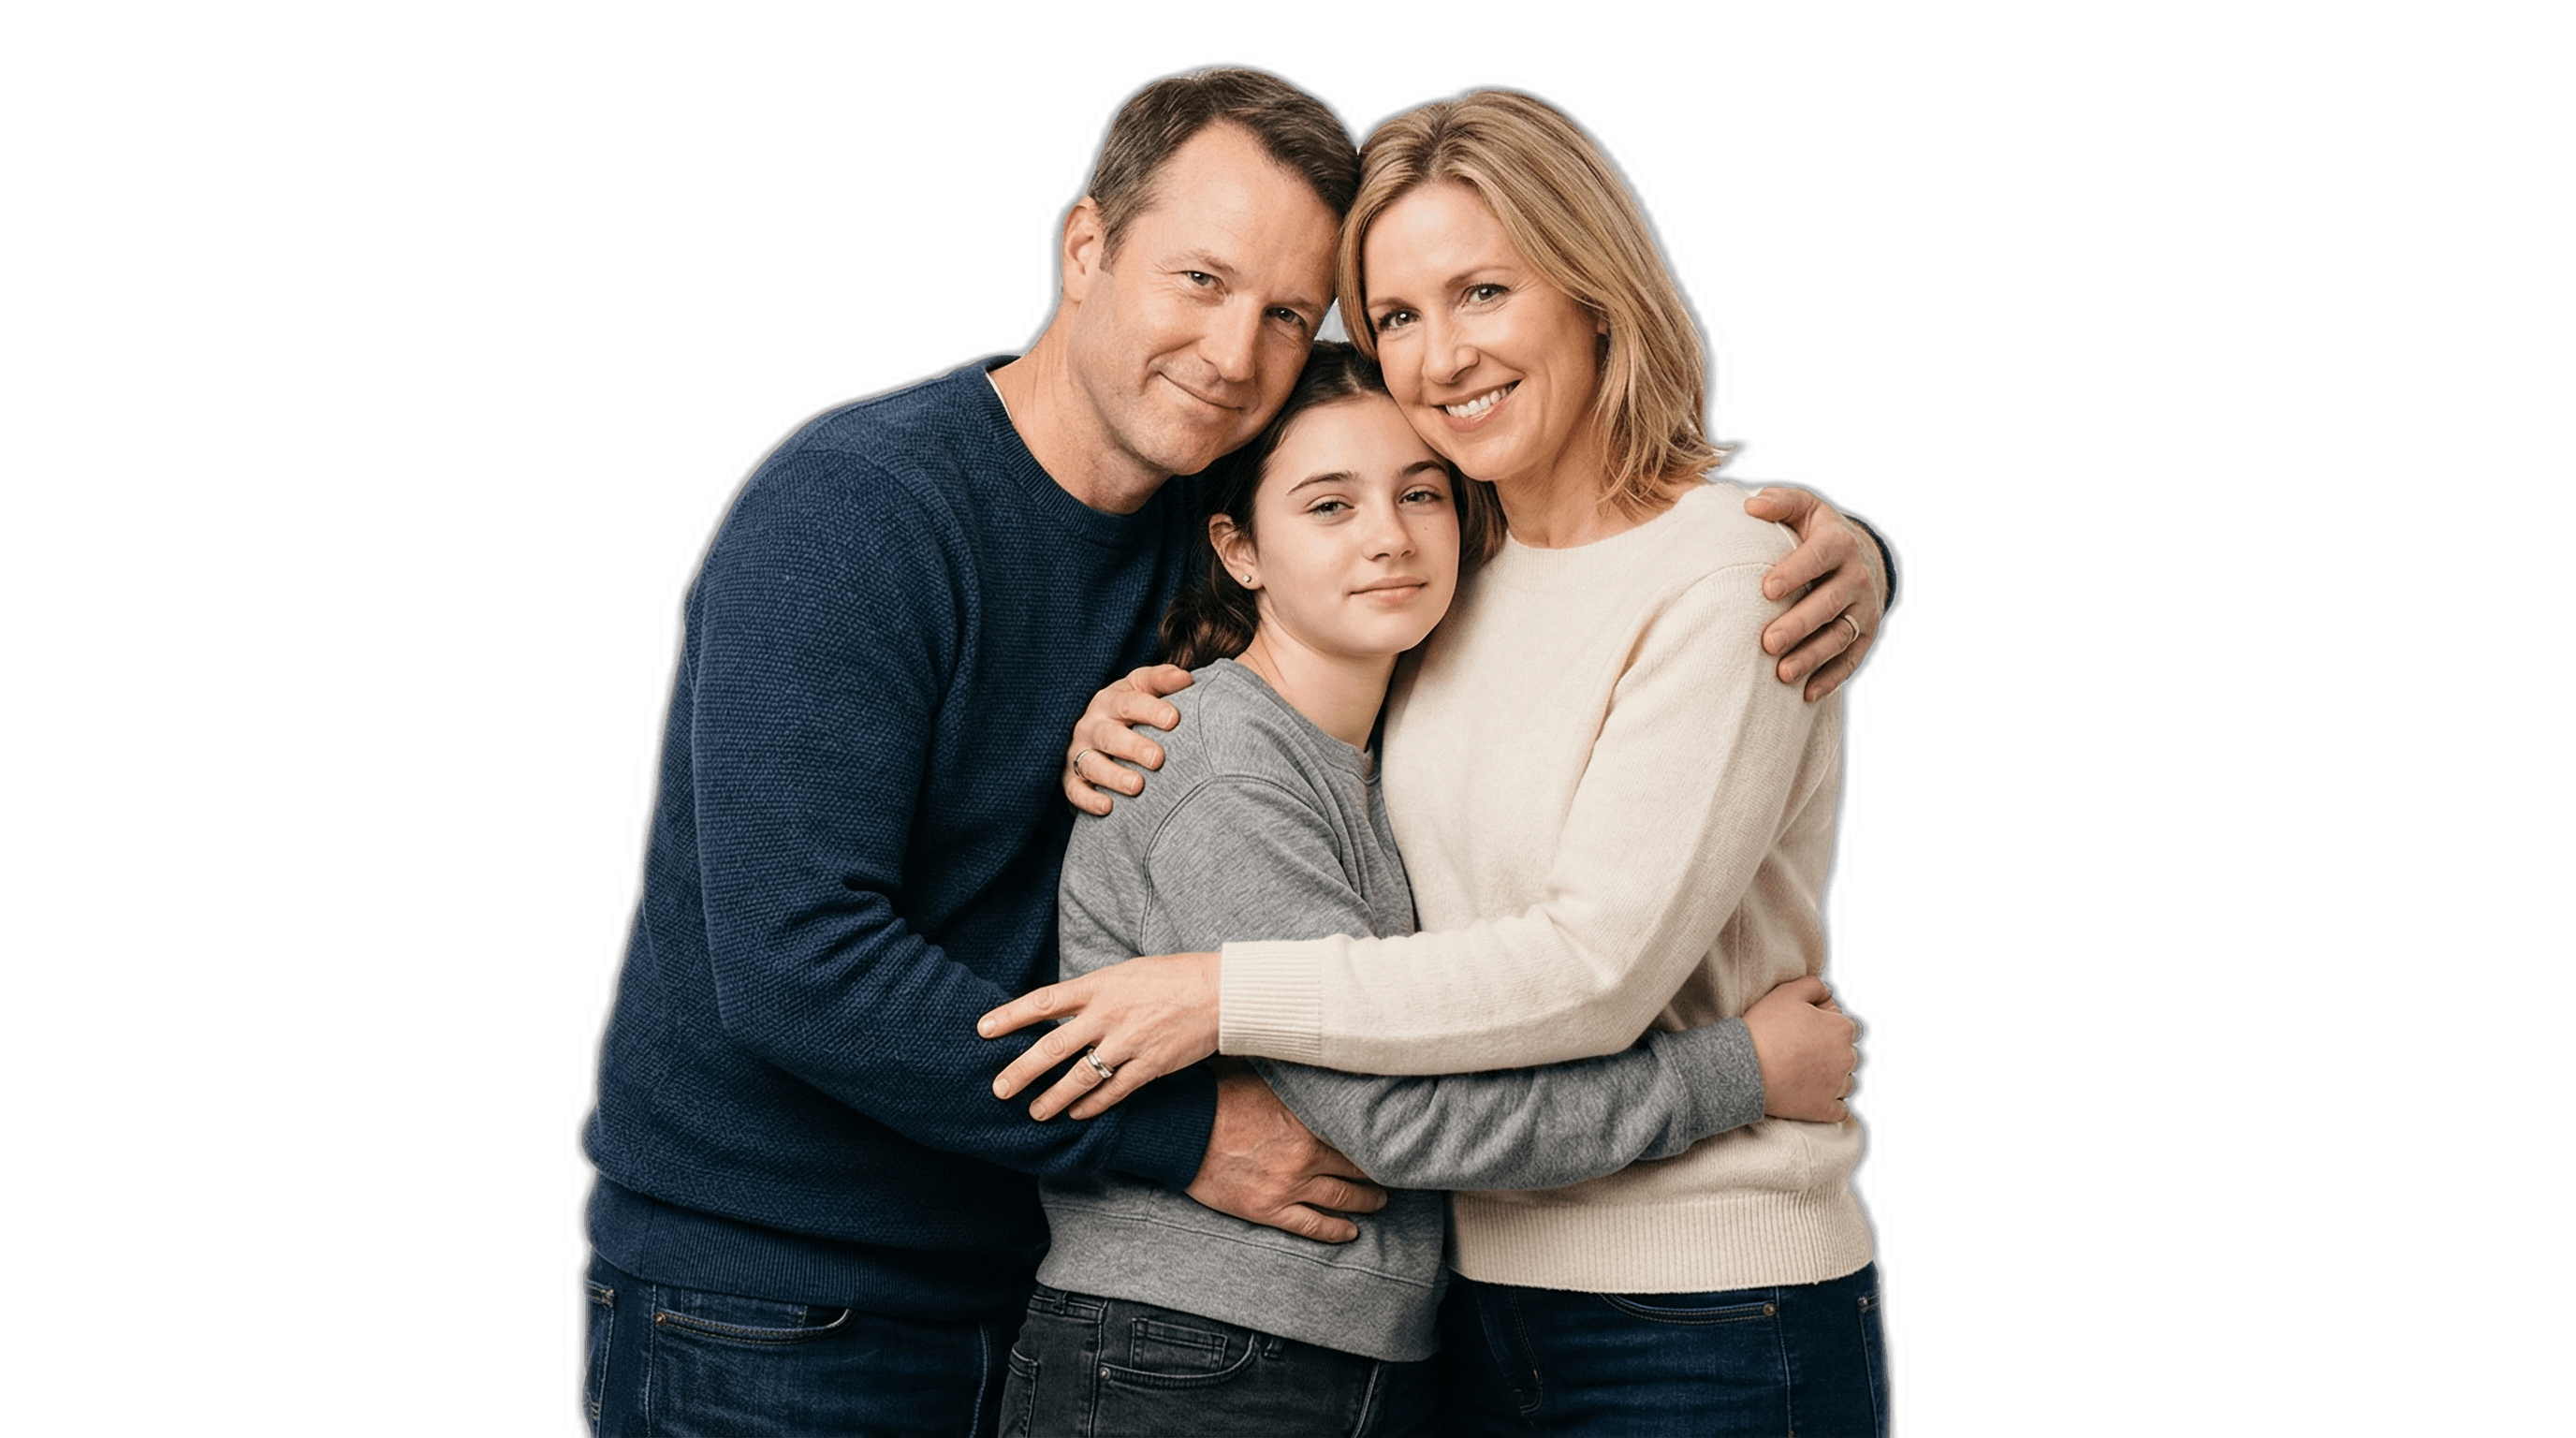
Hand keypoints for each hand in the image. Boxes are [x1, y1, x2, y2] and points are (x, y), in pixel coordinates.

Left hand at [979, 951, 1220, 1119]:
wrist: (1220, 992)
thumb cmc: (1171, 977)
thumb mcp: (1124, 973)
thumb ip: (1092, 993)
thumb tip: (1058, 1011)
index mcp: (1099, 985)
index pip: (1043, 1001)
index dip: (1010, 1016)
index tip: (982, 1030)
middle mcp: (1108, 1013)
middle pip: (1053, 1046)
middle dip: (1022, 1071)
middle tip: (999, 1089)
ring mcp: (1129, 1041)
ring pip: (1080, 1076)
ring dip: (1054, 1098)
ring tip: (1035, 1113)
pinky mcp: (1150, 1065)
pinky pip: (1114, 1091)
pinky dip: (1093, 1106)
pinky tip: (1077, 1115)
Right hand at [1064, 664, 1193, 814]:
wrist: (1094, 728)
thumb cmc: (1129, 709)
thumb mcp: (1142, 687)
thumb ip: (1163, 680)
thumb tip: (1186, 679)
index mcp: (1111, 701)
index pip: (1129, 702)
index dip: (1151, 709)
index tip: (1174, 719)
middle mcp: (1092, 725)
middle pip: (1110, 735)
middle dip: (1134, 747)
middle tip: (1158, 759)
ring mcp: (1079, 752)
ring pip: (1091, 764)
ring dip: (1113, 776)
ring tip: (1138, 787)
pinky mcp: (1070, 778)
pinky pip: (1075, 791)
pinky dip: (1089, 799)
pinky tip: (1108, 807)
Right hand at [1186, 1066, 1388, 1242]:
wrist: (1181, 1130)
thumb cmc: (1216, 1098)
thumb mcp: (1261, 1078)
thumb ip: (1293, 1081)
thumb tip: (1315, 1059)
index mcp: (1306, 1120)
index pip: (1355, 1134)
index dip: (1375, 1139)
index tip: (1389, 1140)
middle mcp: (1305, 1155)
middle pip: (1355, 1169)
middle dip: (1377, 1174)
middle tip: (1392, 1175)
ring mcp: (1288, 1185)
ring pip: (1341, 1199)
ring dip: (1365, 1202)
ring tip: (1379, 1202)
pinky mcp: (1268, 1209)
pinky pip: (1311, 1225)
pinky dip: (1335, 1231)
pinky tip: (1350, 1232)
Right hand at [1741, 976, 1861, 1123]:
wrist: (1745, 1068)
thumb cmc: (1765, 1027)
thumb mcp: (1787, 992)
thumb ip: (1814, 986)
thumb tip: (1827, 994)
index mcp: (1843, 1029)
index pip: (1847, 1027)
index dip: (1826, 1026)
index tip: (1804, 1030)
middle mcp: (1847, 1059)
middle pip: (1847, 1055)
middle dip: (1830, 1053)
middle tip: (1800, 1052)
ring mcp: (1837, 1087)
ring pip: (1845, 1083)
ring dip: (1832, 1079)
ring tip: (1804, 1076)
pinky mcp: (1824, 1110)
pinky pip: (1840, 1112)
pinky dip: (1833, 1107)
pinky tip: (1818, 1102)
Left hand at [1743, 488, 1888, 700]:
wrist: (1861, 555)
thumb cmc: (1816, 532)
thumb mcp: (1804, 509)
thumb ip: (1779, 503)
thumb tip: (1750, 506)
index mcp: (1838, 543)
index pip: (1818, 557)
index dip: (1795, 572)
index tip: (1766, 589)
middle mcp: (1857, 577)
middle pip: (1829, 603)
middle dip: (1799, 624)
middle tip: (1768, 642)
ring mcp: (1864, 609)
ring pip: (1839, 636)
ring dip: (1813, 657)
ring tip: (1783, 675)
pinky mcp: (1866, 635)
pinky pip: (1850, 660)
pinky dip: (1830, 679)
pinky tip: (1806, 695)